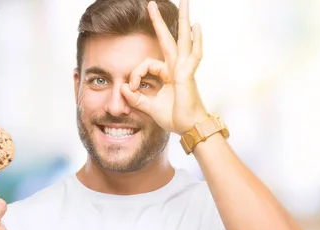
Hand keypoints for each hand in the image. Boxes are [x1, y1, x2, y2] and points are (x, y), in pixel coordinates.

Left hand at [121, 0, 207, 134]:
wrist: (188, 128)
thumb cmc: (174, 118)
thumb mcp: (149, 106)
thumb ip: (136, 98)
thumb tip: (123, 88)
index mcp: (168, 75)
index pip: (146, 64)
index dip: (134, 74)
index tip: (130, 89)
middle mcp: (177, 68)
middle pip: (168, 38)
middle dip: (159, 21)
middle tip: (152, 3)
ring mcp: (184, 69)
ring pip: (183, 39)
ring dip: (183, 20)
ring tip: (185, 2)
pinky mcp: (188, 74)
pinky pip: (193, 54)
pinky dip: (196, 40)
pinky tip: (196, 26)